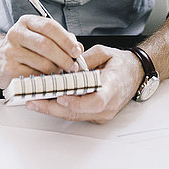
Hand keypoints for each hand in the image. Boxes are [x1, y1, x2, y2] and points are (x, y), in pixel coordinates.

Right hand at [0, 15, 83, 88]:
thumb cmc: (26, 47)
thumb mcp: (42, 36)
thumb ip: (61, 40)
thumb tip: (78, 48)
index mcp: (27, 22)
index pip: (49, 26)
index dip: (66, 39)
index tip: (77, 51)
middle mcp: (16, 33)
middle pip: (45, 45)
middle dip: (63, 58)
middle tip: (73, 67)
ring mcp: (10, 51)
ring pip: (41, 63)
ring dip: (55, 71)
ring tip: (61, 74)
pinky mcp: (6, 68)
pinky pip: (32, 76)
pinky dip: (43, 80)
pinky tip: (47, 80)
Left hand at [26, 45, 143, 123]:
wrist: (135, 74)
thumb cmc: (121, 64)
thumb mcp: (104, 52)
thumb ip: (85, 59)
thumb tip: (67, 65)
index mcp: (112, 86)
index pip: (96, 101)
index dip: (77, 102)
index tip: (61, 97)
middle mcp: (108, 105)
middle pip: (79, 112)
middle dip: (53, 107)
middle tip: (34, 100)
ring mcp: (102, 113)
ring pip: (74, 116)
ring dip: (53, 109)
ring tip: (33, 101)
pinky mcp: (96, 115)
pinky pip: (76, 114)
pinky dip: (61, 108)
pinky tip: (46, 101)